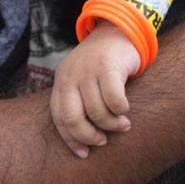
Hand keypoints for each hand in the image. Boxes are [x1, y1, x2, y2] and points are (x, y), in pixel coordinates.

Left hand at [51, 24, 140, 157]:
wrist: (118, 30)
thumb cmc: (103, 64)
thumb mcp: (83, 79)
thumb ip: (80, 101)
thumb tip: (85, 140)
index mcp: (62, 82)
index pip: (58, 117)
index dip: (70, 139)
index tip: (84, 153)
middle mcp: (70, 76)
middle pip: (72, 118)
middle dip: (88, 136)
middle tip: (102, 141)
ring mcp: (88, 70)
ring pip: (96, 111)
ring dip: (111, 125)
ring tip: (122, 125)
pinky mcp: (107, 66)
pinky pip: (113, 99)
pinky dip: (121, 110)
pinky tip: (125, 110)